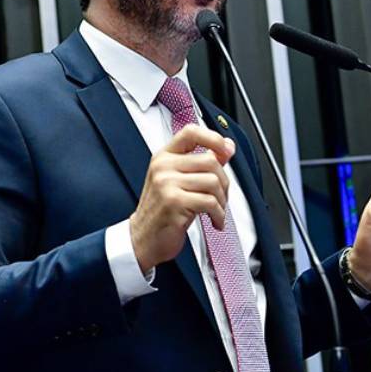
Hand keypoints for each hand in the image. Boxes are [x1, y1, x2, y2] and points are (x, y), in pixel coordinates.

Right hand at [129, 126, 234, 273]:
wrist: (143, 239)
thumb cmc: (163, 211)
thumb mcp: (180, 182)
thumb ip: (202, 164)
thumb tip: (228, 147)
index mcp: (165, 157)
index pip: (191, 132)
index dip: (213, 138)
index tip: (226, 150)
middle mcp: (163, 166)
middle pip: (210, 161)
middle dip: (224, 183)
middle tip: (221, 198)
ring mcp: (166, 183)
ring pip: (213, 182)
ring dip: (222, 201)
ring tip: (216, 211)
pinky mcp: (174, 202)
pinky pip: (209, 202)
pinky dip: (219, 214)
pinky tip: (215, 221)